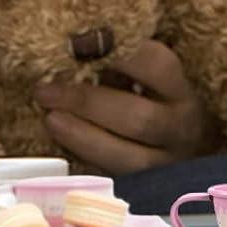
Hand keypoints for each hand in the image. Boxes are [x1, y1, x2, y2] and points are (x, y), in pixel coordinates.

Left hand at [34, 40, 210, 172]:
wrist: (175, 143)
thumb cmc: (149, 96)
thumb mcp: (144, 73)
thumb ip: (119, 58)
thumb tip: (76, 38)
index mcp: (181, 91)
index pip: (158, 66)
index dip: (120, 54)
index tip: (77, 42)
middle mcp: (181, 129)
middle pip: (138, 119)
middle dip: (87, 103)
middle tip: (45, 89)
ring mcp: (166, 165)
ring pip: (126, 158)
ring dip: (82, 137)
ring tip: (49, 118)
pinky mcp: (144, 188)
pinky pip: (113, 179)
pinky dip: (84, 160)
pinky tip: (60, 142)